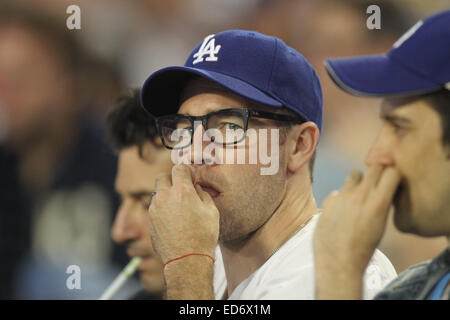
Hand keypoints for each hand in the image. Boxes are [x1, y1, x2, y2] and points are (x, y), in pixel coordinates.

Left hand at [148, 164, 219, 264]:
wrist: (187, 260)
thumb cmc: (203, 236)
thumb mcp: (211, 211)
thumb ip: (202, 194)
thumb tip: (196, 188)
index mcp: (182, 191)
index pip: (180, 168)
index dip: (187, 170)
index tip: (191, 176)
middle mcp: (165, 196)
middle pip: (163, 177)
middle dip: (172, 179)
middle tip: (182, 189)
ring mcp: (155, 208)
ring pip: (158, 192)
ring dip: (167, 194)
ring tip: (178, 207)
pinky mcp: (150, 220)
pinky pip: (155, 207)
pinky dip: (163, 208)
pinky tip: (173, 219)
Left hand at [313, 165, 399, 298]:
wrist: (339, 262)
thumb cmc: (363, 248)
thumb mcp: (380, 225)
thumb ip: (379, 203)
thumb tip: (380, 188)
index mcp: (379, 203)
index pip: (392, 171)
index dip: (392, 174)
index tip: (390, 181)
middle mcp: (361, 195)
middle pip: (374, 167)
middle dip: (377, 172)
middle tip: (375, 184)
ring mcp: (343, 196)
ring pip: (354, 174)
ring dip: (357, 182)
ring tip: (357, 197)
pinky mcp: (328, 201)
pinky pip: (338, 191)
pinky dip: (340, 198)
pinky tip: (340, 213)